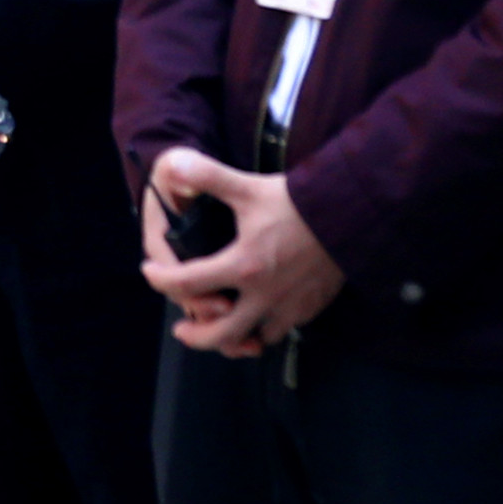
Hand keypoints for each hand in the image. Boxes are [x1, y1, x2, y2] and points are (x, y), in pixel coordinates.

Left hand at [142, 149, 340, 354]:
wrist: (351, 214)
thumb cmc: (298, 202)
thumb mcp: (248, 187)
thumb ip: (208, 176)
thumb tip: (175, 164)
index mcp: (242, 266)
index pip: (187, 284)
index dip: (161, 281)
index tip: (151, 274)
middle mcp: (263, 295)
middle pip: (220, 334)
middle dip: (196, 336)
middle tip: (182, 329)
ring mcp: (289, 306)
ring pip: (254, 339)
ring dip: (233, 340)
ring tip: (221, 328)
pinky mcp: (309, 307)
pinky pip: (282, 330)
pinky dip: (265, 330)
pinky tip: (259, 319)